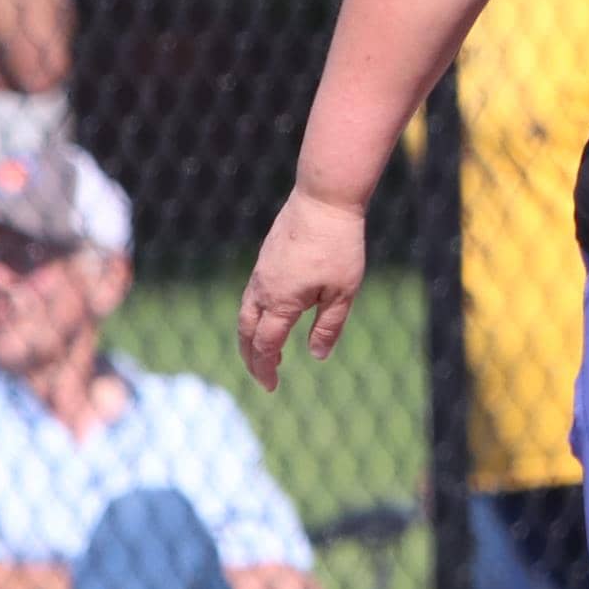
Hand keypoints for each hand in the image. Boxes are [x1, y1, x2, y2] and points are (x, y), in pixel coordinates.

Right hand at [239, 188, 370, 389]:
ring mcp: (260, 273)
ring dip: (251, 338)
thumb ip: (328, 326)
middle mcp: (263, 290)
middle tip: (264, 377)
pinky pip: (252, 297)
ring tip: (267, 354)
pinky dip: (255, 317)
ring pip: (245, 314)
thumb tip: (317, 357)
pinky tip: (272, 320)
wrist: (323, 201)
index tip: (271, 387)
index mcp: (281, 302)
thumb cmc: (339, 247)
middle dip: (251, 358)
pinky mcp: (264, 261)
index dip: (265, 369)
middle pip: (246, 333)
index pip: (264, 345)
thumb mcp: (343, 292)